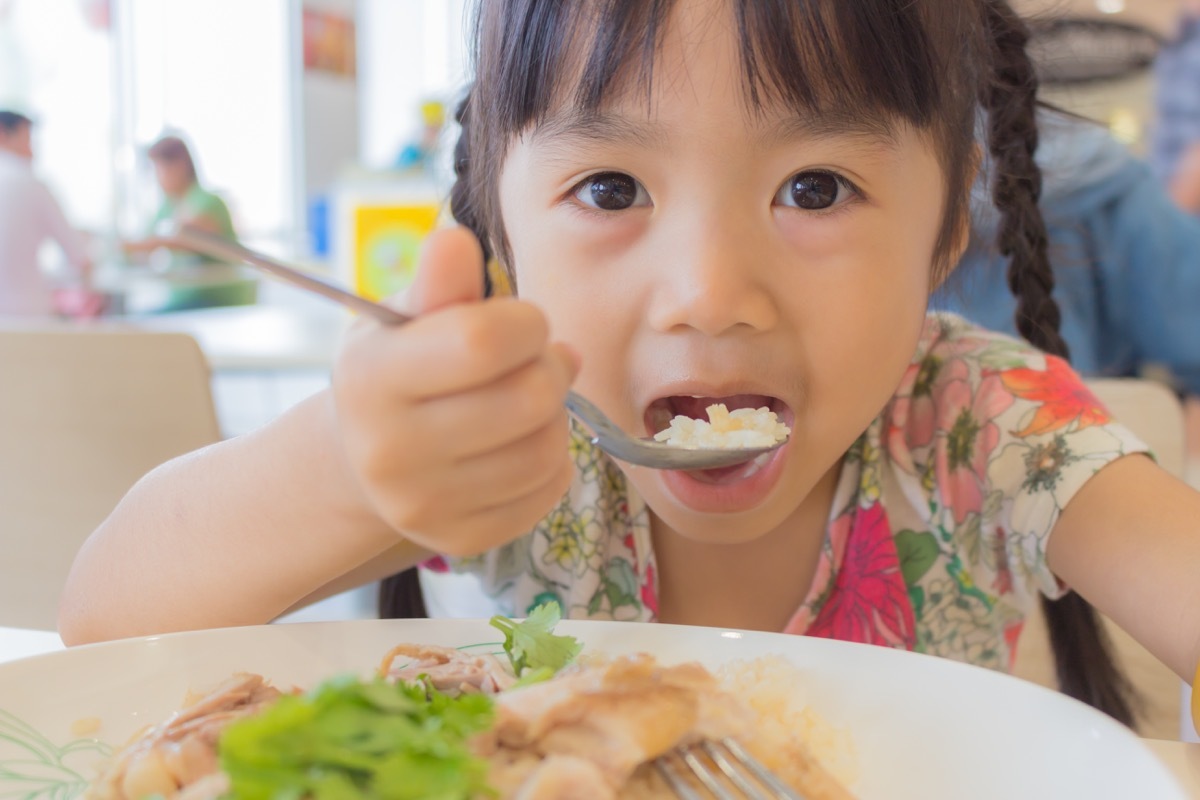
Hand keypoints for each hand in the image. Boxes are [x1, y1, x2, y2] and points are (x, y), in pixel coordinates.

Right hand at [331, 226, 578, 556]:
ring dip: (555, 413)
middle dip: (549, 366)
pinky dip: (551, 458)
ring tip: (528, 397)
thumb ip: (438, 283)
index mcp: (371, 379)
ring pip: (548, 447)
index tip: (522, 322)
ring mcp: (424, 506)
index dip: (525, 322)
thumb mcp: (406, 317)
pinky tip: (522, 440)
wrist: (366, 458)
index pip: (483, 342)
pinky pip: (550, 488)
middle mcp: (388, 451)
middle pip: (528, 398)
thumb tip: (453, 241)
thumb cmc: (400, 369)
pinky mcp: (462, 539)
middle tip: (537, 359)